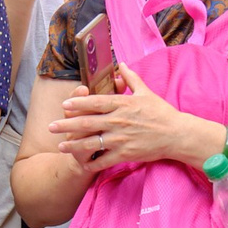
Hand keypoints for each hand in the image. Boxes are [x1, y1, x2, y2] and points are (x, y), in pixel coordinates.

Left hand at [50, 68, 212, 173]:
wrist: (177, 134)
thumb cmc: (162, 112)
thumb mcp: (146, 92)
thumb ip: (131, 78)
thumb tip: (121, 64)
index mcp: (122, 104)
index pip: (95, 102)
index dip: (78, 104)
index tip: (65, 106)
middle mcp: (119, 121)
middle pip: (87, 122)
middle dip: (67, 125)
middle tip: (51, 127)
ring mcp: (121, 138)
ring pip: (92, 142)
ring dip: (74, 145)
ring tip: (60, 146)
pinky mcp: (126, 153)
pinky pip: (105, 160)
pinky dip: (93, 163)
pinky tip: (83, 164)